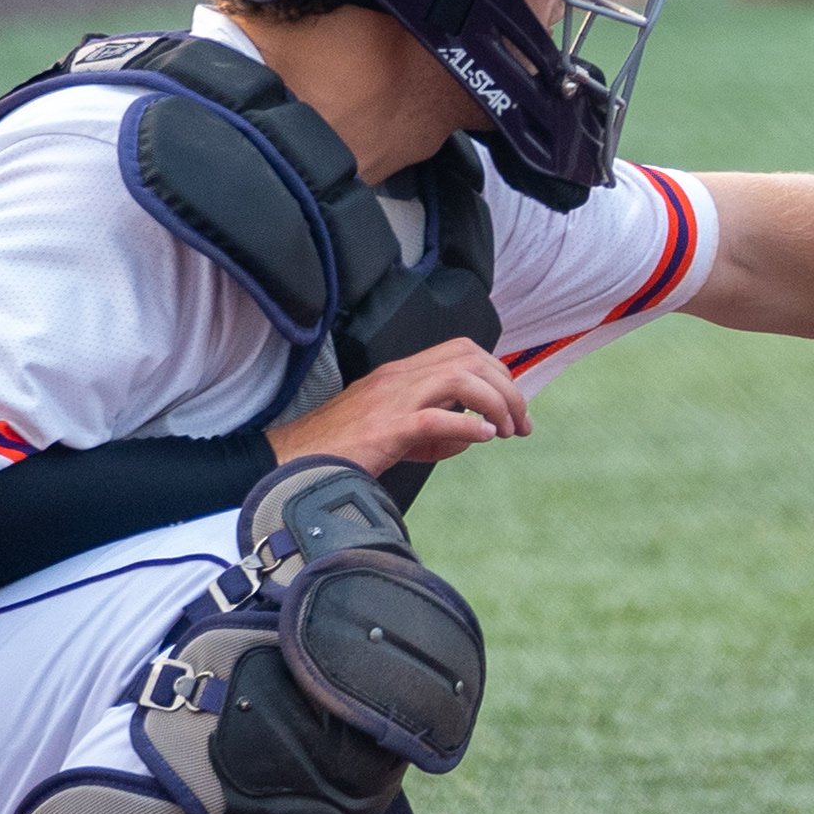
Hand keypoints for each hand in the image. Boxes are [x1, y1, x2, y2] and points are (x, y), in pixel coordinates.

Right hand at [266, 337, 532, 474]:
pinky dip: (467, 426)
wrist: (293, 463)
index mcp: (401, 373)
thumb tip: (475, 434)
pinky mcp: (385, 430)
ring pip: (461, 379)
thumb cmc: (342, 448)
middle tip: (520, 423)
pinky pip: (436, 418)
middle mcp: (399, 378)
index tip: (512, 405)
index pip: (464, 351)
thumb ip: (436, 427)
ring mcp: (392, 401)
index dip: (498, 373)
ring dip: (495, 403)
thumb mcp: (395, 429)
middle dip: (507, 388)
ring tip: (505, 431)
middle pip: (472, 360)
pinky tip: (482, 437)